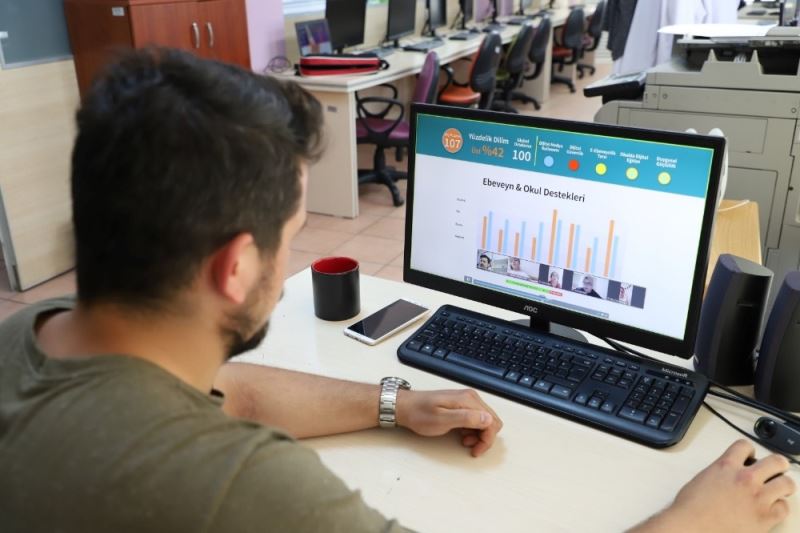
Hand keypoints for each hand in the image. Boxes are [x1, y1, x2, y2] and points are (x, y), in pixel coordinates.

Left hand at [395, 389, 502, 456]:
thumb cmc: (420, 414)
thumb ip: (466, 419)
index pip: (491, 421)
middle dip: (485, 437)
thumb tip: (488, 419)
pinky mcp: (460, 405)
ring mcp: (466, 401)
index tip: (476, 450)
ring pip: (485, 421)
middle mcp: (470, 398)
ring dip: (479, 434)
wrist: (405, 407)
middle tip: (471, 447)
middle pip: (491, 420)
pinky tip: (462, 434)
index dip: (487, 439)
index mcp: (468, 400)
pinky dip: (473, 430)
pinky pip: (475, 419)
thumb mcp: (442, 420)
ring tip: (464, 441)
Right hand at [633, 439, 795, 532]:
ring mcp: (758, 497)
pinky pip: (784, 508)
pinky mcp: (766, 517)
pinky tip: (771, 509)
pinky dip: (779, 507)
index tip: (750, 457)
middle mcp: (745, 478)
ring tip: (777, 490)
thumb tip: (725, 477)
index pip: (745, 446)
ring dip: (783, 485)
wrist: (692, 528)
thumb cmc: (691, 508)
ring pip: (786, 483)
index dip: (749, 451)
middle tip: (775, 470)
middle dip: (778, 465)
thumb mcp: (702, 479)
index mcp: (726, 466)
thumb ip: (719, 473)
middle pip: (776, 461)